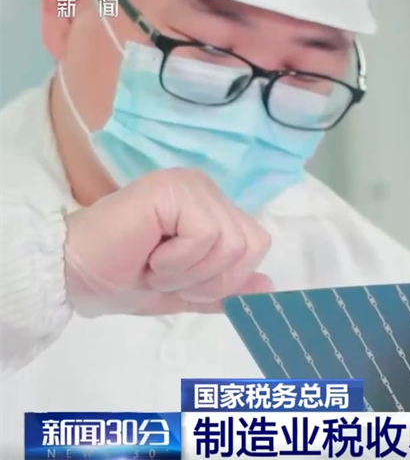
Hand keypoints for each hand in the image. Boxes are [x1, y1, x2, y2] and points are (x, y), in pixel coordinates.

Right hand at [64, 168, 272, 316]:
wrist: (72, 277)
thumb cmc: (121, 279)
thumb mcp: (184, 292)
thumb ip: (225, 289)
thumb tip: (269, 286)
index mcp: (213, 208)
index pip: (256, 246)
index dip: (224, 279)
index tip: (182, 282)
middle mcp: (207, 190)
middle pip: (250, 246)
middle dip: (208, 279)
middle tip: (165, 275)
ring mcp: (191, 186)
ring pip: (231, 243)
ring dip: (189, 272)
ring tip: (154, 264)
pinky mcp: (173, 188)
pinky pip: (206, 234)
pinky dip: (178, 260)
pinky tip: (149, 254)